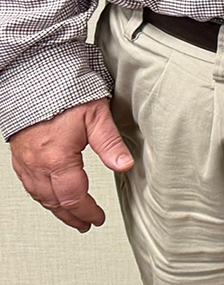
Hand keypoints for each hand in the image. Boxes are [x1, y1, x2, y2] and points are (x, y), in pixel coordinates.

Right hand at [8, 98, 134, 231]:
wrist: (34, 79)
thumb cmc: (65, 92)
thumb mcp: (96, 115)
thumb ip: (110, 143)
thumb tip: (125, 165)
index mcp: (57, 159)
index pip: (74, 197)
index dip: (88, 211)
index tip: (98, 218)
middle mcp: (37, 165)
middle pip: (55, 202)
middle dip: (73, 216)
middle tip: (86, 223)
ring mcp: (25, 162)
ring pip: (40, 196)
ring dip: (57, 209)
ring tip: (72, 215)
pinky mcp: (19, 156)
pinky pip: (30, 185)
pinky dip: (43, 196)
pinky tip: (51, 196)